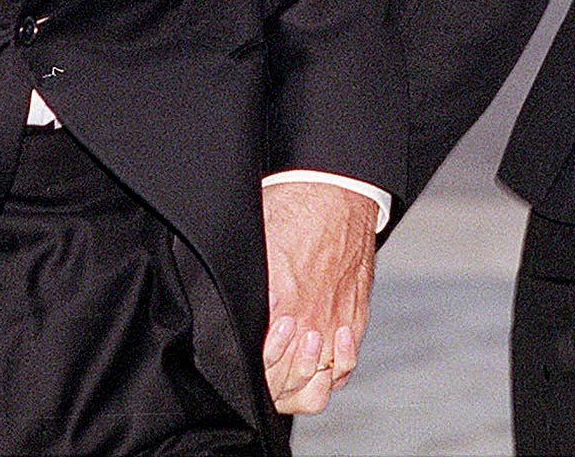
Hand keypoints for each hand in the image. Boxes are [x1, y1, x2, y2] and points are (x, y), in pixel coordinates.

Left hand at [260, 181, 376, 415]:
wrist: (338, 191)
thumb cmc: (294, 207)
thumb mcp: (253, 242)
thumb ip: (240, 282)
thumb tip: (219, 304)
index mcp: (277, 302)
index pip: (259, 367)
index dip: (248, 373)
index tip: (245, 357)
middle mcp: (307, 319)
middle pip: (285, 382)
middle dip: (271, 383)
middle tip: (266, 367)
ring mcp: (334, 322)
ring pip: (315, 384)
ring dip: (300, 381)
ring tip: (291, 364)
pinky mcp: (355, 317)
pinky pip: (346, 366)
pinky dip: (333, 372)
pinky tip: (322, 358)